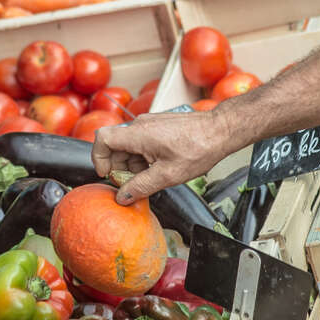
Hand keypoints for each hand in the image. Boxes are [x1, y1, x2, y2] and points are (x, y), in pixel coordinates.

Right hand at [91, 111, 234, 203]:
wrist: (221, 130)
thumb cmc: (199, 148)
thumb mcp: (168, 175)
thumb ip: (141, 186)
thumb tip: (123, 196)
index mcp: (138, 134)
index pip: (102, 139)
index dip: (99, 158)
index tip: (107, 174)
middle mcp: (140, 125)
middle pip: (115, 146)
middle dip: (120, 167)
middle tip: (133, 184)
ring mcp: (149, 124)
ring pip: (129, 145)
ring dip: (133, 164)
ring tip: (151, 177)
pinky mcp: (158, 126)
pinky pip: (141, 142)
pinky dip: (143, 157)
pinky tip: (159, 168)